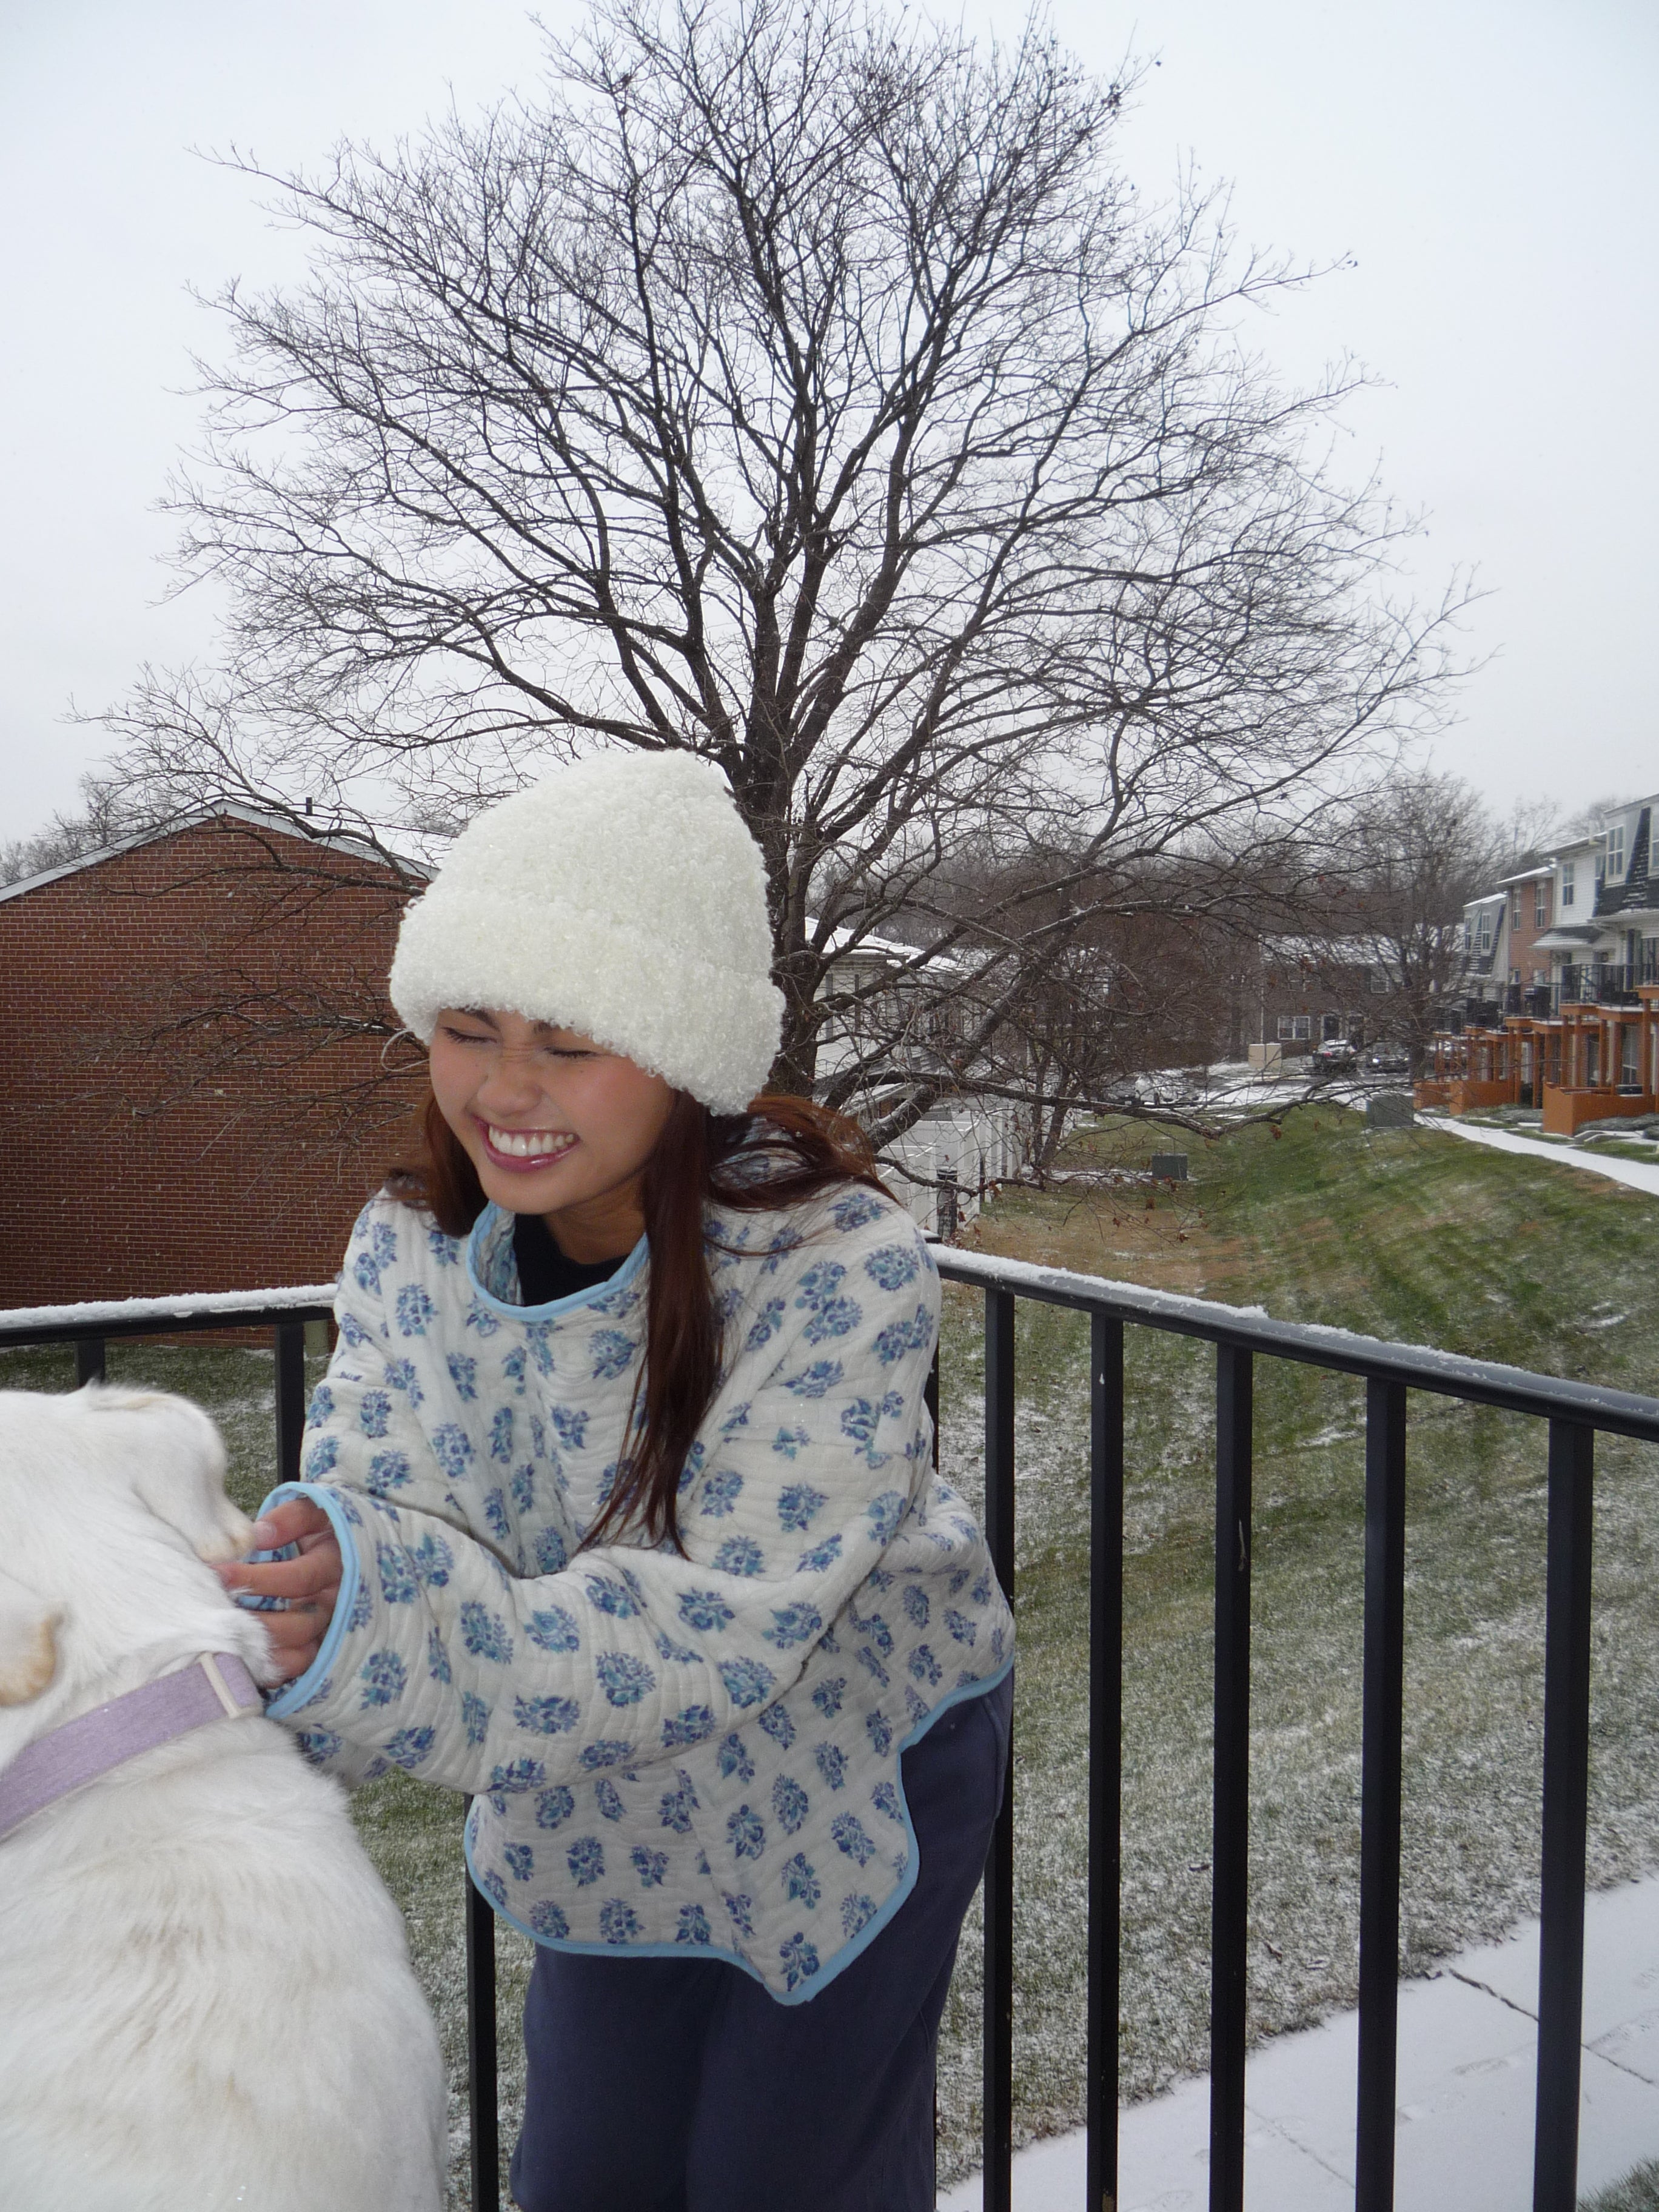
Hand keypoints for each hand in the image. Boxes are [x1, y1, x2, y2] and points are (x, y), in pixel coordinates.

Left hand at [214, 1497, 343, 1682]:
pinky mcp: (318, 1648)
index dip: (255, 1579)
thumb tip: (260, 1536)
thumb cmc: (317, 1529)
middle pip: (298, 1624)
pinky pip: (298, 1667)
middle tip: (218, 1613)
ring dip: (260, 1647)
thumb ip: (290, 1518)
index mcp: (335, 1565)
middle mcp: (336, 1603)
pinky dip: (272, 1667)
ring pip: (299, 1652)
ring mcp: (328, 1629)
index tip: (217, 1574)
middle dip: (254, 1621)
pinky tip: (243, 1656)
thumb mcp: (311, 1513)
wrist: (341, 1547)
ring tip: (227, 1635)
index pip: (297, 1578)